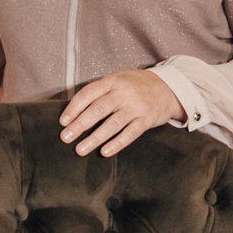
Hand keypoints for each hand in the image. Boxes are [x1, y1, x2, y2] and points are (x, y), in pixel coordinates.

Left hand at [59, 70, 182, 156]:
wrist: (169, 88)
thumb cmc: (137, 86)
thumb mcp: (118, 80)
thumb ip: (100, 92)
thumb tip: (75, 112)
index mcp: (113, 81)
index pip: (89, 93)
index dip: (74, 108)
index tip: (63, 122)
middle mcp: (124, 92)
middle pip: (98, 109)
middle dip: (80, 125)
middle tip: (65, 138)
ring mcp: (137, 106)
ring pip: (113, 123)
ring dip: (95, 138)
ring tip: (80, 149)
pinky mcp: (147, 119)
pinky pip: (131, 133)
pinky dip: (117, 143)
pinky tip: (105, 152)